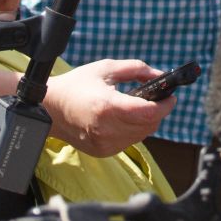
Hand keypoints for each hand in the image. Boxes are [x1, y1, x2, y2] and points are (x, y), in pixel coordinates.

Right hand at [45, 59, 174, 156]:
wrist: (50, 108)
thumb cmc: (76, 85)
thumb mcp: (106, 68)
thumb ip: (136, 69)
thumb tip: (160, 74)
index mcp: (107, 106)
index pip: (147, 112)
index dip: (164, 105)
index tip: (170, 97)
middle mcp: (106, 129)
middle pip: (148, 125)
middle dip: (158, 111)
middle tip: (156, 98)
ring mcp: (104, 143)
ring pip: (142, 135)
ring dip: (146, 122)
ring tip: (139, 107)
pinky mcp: (102, 152)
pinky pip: (129, 142)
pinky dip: (133, 131)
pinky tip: (124, 119)